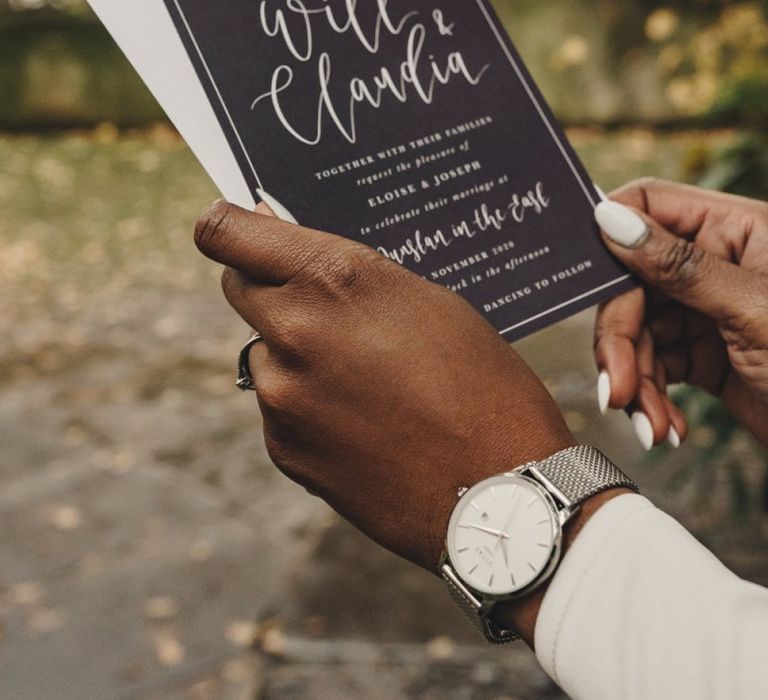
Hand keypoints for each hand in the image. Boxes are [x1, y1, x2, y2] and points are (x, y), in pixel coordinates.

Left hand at [194, 200, 574, 572]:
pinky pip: (280, 407)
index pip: (226, 232)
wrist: (499, 493)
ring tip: (361, 380)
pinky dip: (306, 406)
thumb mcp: (429, 303)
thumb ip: (351, 276)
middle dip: (270, 288)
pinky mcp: (284, 448)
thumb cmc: (482, 386)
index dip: (230, 225)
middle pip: (238, 288)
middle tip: (320, 305)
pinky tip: (361, 423)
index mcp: (333, 279)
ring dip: (294, 354)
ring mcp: (282, 396)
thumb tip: (293, 256)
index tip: (244, 229)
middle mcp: (293, 332)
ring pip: (263, 352)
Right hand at [593, 179, 767, 447]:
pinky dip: (652, 400)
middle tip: (617, 390)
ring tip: (650, 427)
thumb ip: (679, 265)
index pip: (652, 205)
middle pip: (631, 283)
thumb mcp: (755, 310)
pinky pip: (656, 367)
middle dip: (620, 341)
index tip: (583, 281)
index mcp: (739, 230)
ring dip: (635, 383)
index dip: (611, 234)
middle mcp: (718, 264)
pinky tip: (666, 429)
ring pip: (638, 332)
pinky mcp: (706, 356)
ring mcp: (709, 311)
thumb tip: (610, 217)